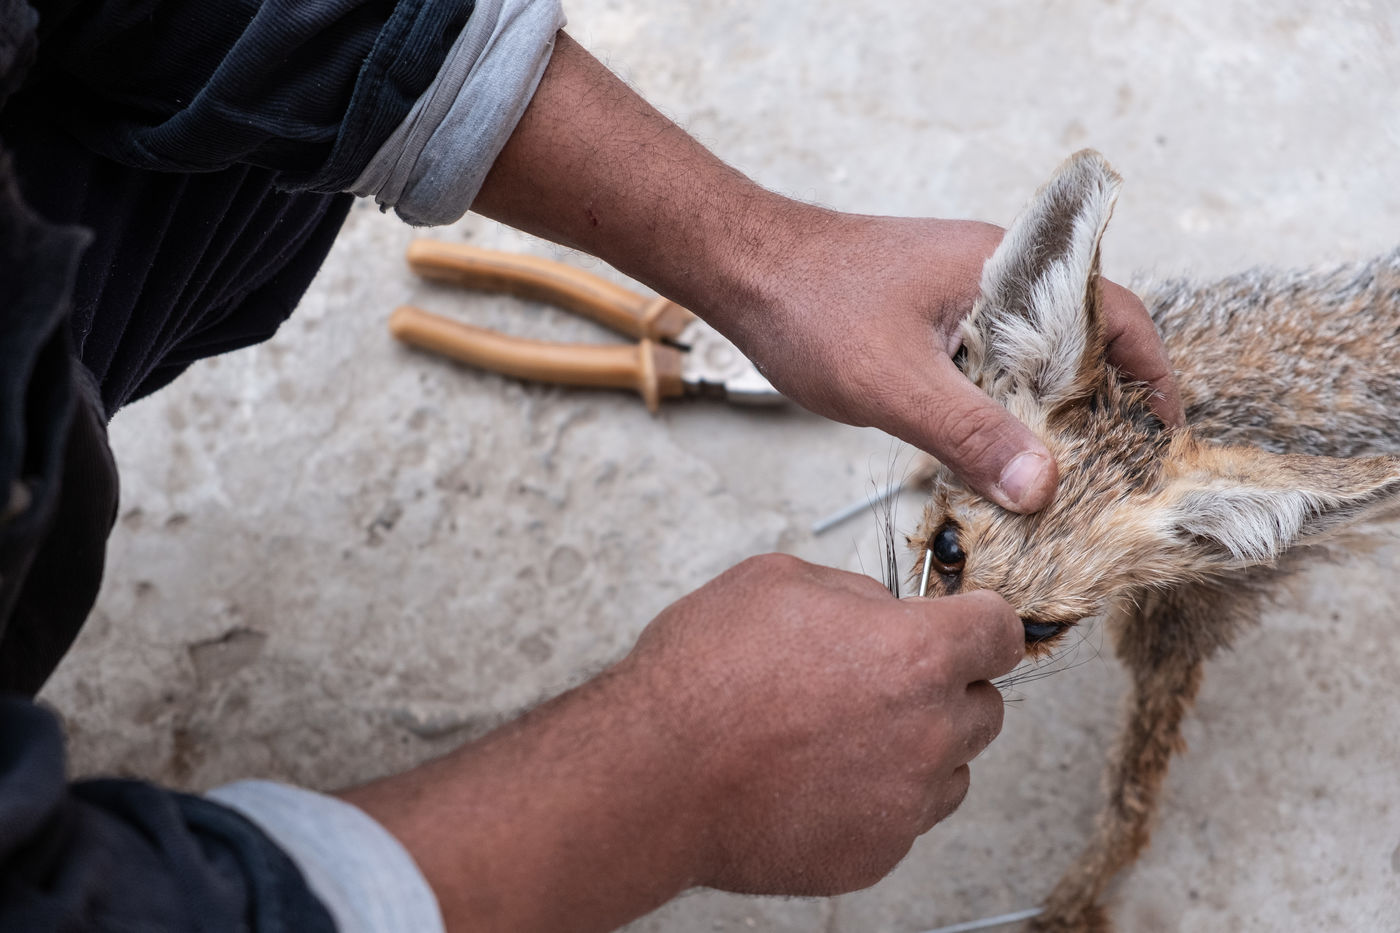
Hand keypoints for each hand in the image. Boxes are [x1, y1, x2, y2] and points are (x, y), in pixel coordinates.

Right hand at [340, 555, 1022, 930]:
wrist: (655, 774)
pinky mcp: (874, 854)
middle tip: (882, 684)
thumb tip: (882, 611)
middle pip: (985, 708)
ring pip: (949, 772)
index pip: (1004, 632)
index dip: (984, 626)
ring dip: (916, 751)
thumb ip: (854, 594)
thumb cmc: (704, 676)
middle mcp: (928, 732)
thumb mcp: (778, 582)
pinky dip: (874, 801)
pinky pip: (901, 821)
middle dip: (946, 691)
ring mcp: (904, 802)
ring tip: (840, 737)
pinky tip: (816, 780)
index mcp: (917, 654)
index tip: (973, 631)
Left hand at [717, 212, 1183, 512]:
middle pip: (1080, 343)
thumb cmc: (811, 305)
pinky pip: (990, 364)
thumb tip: (1041, 486)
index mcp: (1008, 271)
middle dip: (1104, 406)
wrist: (740, 269)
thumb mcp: (893, 383)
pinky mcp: (935, 319)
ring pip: (1032, 359)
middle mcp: (997, 277)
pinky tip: (997, 453)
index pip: (1114, 316)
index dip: (1150, 375)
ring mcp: (965, 296)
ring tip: (1068, 476)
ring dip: (1050, 411)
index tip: (1167, 432)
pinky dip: (1003, 406)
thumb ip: (968, 433)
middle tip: (1117, 472)